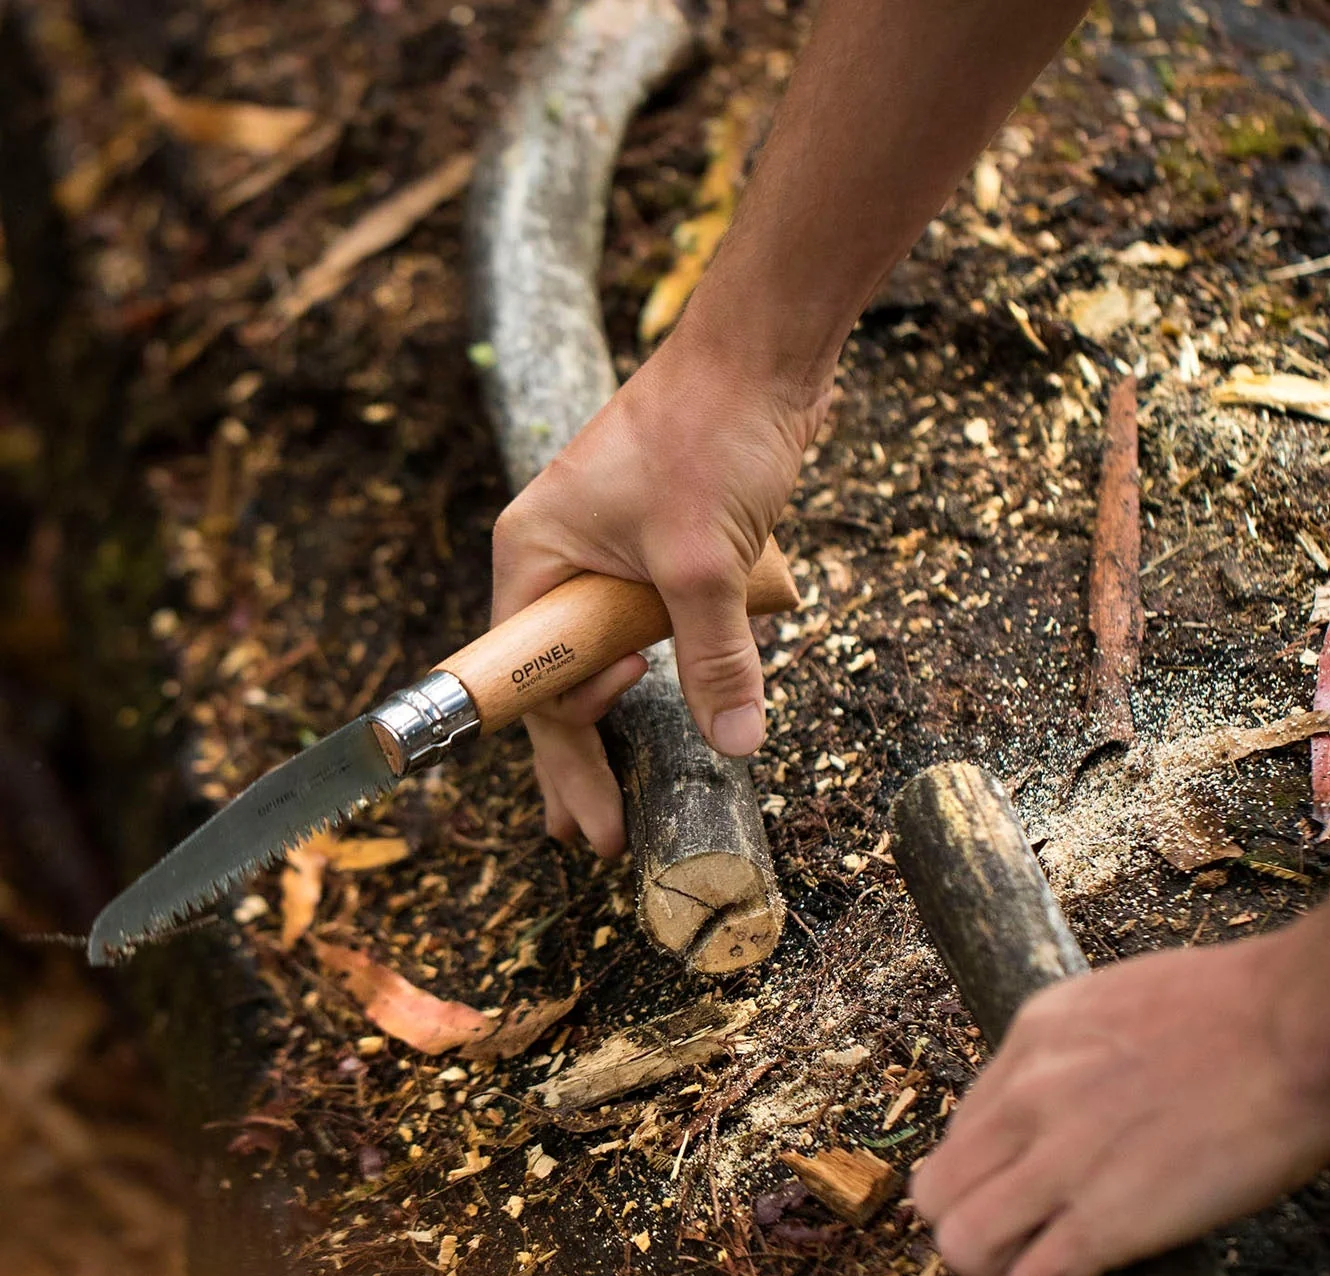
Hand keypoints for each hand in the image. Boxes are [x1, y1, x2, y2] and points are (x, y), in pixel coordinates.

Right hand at [491, 330, 829, 854]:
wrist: (762, 349)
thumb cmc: (710, 432)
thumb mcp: (706, 561)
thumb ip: (716, 657)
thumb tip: (736, 743)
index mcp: (535, 556)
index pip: (533, 683)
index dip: (562, 760)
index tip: (587, 827)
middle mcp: (558, 557)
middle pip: (560, 680)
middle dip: (577, 761)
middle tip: (590, 836)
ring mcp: (607, 549)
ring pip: (606, 653)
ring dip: (619, 714)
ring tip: (616, 786)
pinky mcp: (658, 543)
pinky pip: (651, 621)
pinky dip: (666, 663)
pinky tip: (671, 698)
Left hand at [911, 933, 1329, 1275]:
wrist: (1302, 1022)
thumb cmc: (1251, 1007)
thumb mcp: (1128, 999)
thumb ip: (1092, 1049)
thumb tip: (1100, 1095)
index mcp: (1033, 1036)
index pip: (962, 1131)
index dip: (988, 1184)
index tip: (1031, 1212)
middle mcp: (1025, 1094)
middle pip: (939, 1193)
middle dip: (974, 1243)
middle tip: (1028, 1267)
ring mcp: (1058, 1156)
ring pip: (963, 1246)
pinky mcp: (1106, 1216)